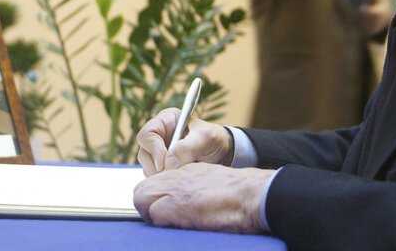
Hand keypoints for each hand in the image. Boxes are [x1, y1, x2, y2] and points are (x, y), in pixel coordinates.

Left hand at [133, 162, 273, 232]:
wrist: (254, 195)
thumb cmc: (241, 195)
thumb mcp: (212, 182)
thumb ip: (193, 187)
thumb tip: (181, 205)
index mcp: (187, 171)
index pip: (153, 183)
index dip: (153, 199)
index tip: (160, 211)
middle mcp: (178, 176)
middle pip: (141, 190)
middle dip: (146, 207)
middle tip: (161, 220)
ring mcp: (177, 188)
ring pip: (141, 198)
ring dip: (150, 213)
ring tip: (169, 223)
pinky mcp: (179, 204)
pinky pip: (154, 213)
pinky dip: (161, 221)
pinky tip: (178, 225)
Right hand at [136, 108, 232, 175]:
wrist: (222, 153)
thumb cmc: (214, 138)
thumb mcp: (206, 137)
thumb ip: (189, 147)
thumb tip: (169, 163)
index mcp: (166, 121)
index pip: (147, 134)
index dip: (153, 149)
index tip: (164, 163)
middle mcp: (159, 136)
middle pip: (144, 152)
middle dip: (156, 165)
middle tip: (172, 173)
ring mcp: (158, 152)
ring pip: (148, 166)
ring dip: (160, 174)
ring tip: (181, 173)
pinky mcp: (162, 166)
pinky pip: (154, 176)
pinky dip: (164, 181)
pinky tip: (179, 178)